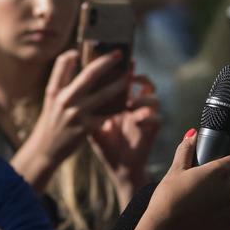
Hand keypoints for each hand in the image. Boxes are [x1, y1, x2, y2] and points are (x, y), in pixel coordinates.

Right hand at [15, 50, 129, 186]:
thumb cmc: (51, 121)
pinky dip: (119, 108)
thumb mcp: (51, 99)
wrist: (46, 149)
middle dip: (107, 62)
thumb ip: (62, 79)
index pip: (63, 63)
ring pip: (104, 94)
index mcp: (54, 90)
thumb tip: (75, 55)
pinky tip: (129, 102)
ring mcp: (76, 114)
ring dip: (120, 83)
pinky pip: (108, 114)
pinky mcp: (86, 128)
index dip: (75, 52)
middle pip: (90, 74)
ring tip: (130, 76)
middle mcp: (65, 99)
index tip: (88, 46)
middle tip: (120, 53)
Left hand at [91, 71, 161, 192]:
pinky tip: (135, 118)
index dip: (125, 69)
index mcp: (124, 103)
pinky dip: (147, 116)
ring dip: (143, 98)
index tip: (116, 60)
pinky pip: (157, 118)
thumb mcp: (93, 124)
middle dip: (137, 75)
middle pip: (144, 82)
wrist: (119, 169)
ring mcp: (146, 118)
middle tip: (129, 72)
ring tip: (129, 102)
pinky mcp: (152, 131)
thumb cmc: (106, 145)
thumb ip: (88, 107)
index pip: (127, 79)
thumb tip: (72, 88)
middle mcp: (138, 107)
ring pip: (154, 98)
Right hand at [148, 131, 229, 229]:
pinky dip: (216, 217)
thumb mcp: (175, 170)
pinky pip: (225, 218)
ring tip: (195, 206)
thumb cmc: (167, 197)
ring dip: (218, 201)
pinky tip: (198, 219)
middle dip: (220, 182)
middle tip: (199, 187)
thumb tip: (192, 134)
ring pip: (228, 201)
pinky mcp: (227, 228)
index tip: (228, 161)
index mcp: (219, 172)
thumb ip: (186, 150)